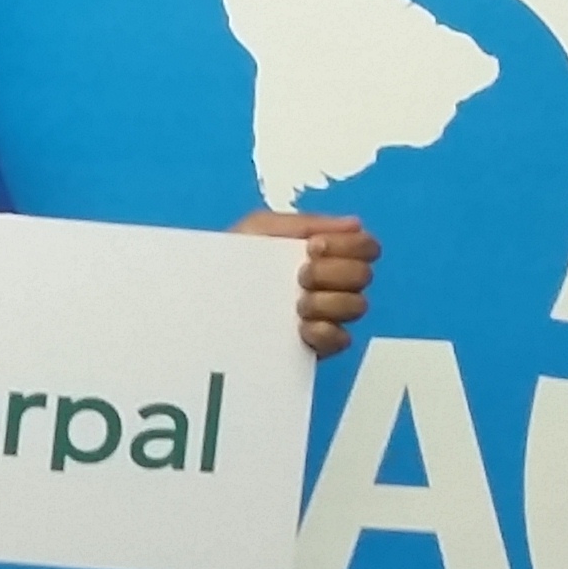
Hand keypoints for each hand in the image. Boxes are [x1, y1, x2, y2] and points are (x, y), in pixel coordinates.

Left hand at [230, 209, 377, 355]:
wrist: (202, 301)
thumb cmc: (231, 259)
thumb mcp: (260, 229)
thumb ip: (305, 223)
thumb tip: (354, 224)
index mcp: (324, 253)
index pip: (365, 246)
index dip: (348, 245)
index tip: (312, 248)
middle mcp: (332, 283)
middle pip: (363, 274)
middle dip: (333, 272)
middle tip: (300, 276)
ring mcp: (327, 315)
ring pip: (357, 305)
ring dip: (327, 302)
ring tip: (296, 305)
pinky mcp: (317, 345)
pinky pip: (342, 339)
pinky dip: (325, 332)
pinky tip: (301, 328)